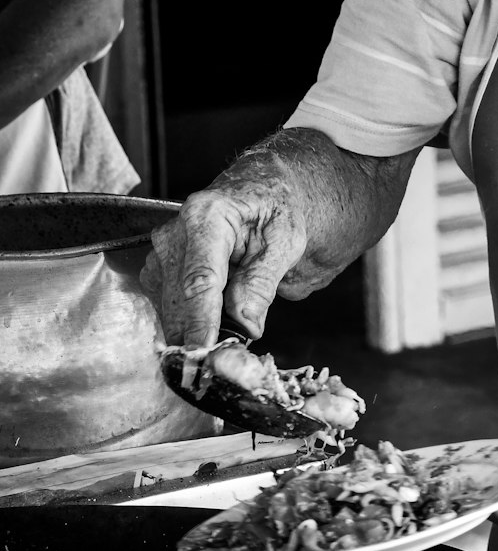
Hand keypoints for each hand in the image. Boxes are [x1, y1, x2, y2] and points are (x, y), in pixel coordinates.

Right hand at [140, 183, 331, 347]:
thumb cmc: (275, 209)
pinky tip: (214, 316)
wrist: (261, 190)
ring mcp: (161, 250)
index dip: (200, 321)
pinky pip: (169, 305)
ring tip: (229, 331)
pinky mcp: (158, 268)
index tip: (204, 352)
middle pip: (178, 299)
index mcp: (207, 216)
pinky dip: (191, 319)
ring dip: (196, 328)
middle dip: (199, 334)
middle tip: (227, 359)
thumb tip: (246, 324)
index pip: (200, 280)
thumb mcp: (285, 241)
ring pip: (170, 307)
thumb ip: (262, 283)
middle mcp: (175, 232)